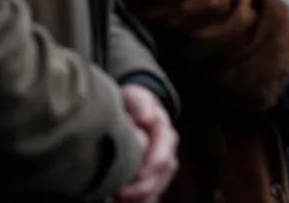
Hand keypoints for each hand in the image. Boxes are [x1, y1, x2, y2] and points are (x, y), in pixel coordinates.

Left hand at [116, 86, 178, 202]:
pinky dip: (144, 200)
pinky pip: (153, 194)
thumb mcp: (135, 96)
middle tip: (121, 194)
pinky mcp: (153, 179)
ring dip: (143, 196)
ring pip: (158, 187)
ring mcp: (161, 167)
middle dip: (145, 187)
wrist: (136, 111)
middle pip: (163, 175)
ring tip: (121, 201)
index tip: (138, 174)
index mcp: (164, 132)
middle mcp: (167, 151)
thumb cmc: (133, 105)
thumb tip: (148, 118)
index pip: (165, 152)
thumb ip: (141, 103)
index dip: (153, 164)